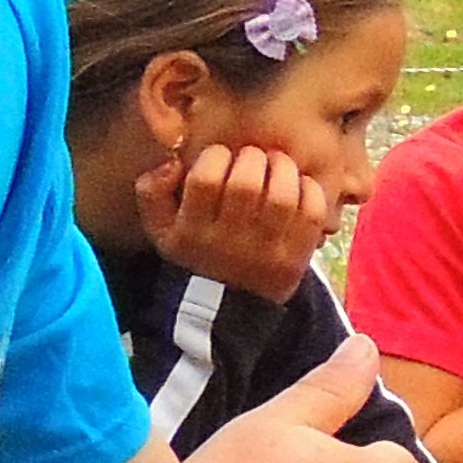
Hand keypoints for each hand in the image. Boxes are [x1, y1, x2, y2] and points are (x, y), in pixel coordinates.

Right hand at [137, 144, 333, 300]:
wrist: (226, 308)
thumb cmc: (195, 253)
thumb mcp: (160, 229)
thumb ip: (152, 191)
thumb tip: (173, 162)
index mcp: (191, 231)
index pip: (205, 180)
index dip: (216, 156)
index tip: (221, 155)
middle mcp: (228, 242)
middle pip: (246, 183)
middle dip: (252, 158)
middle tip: (254, 156)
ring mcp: (265, 252)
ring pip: (282, 196)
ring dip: (283, 169)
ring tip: (277, 163)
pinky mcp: (296, 258)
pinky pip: (311, 214)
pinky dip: (309, 190)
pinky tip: (299, 184)